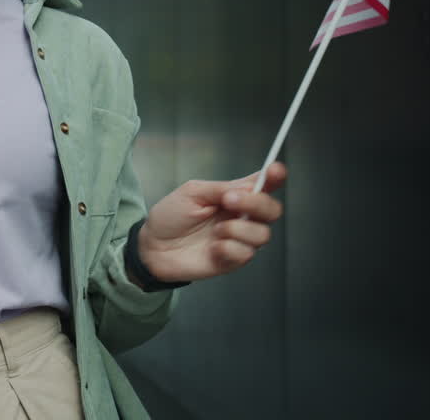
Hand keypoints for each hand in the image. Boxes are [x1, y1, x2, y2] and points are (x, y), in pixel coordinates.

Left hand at [134, 162, 285, 284]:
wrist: (152, 246)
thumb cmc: (170, 216)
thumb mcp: (192, 192)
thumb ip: (221, 188)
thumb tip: (249, 186)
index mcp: (234, 196)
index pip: (264, 184)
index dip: (275, 177)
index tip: (276, 170)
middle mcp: (241, 217)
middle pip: (272, 210)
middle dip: (256, 203)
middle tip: (229, 201)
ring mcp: (239, 239)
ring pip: (262, 234)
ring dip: (236, 229)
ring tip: (214, 231)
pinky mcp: (233, 260)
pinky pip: (245, 254)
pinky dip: (228, 248)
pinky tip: (212, 248)